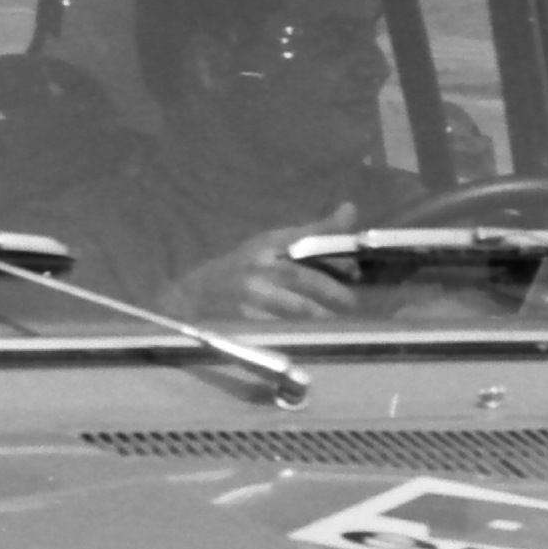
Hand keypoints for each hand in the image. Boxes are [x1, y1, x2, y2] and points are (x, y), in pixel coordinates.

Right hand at [170, 210, 359, 328]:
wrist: (192, 297)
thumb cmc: (240, 269)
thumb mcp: (270, 244)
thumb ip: (312, 232)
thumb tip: (350, 210)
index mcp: (267, 244)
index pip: (306, 241)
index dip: (334, 256)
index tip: (355, 271)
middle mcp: (258, 267)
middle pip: (303, 278)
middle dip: (332, 293)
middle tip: (351, 304)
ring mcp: (249, 297)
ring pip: (294, 308)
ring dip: (321, 317)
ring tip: (337, 324)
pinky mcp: (243, 322)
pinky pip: (279, 329)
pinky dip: (299, 334)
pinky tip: (312, 339)